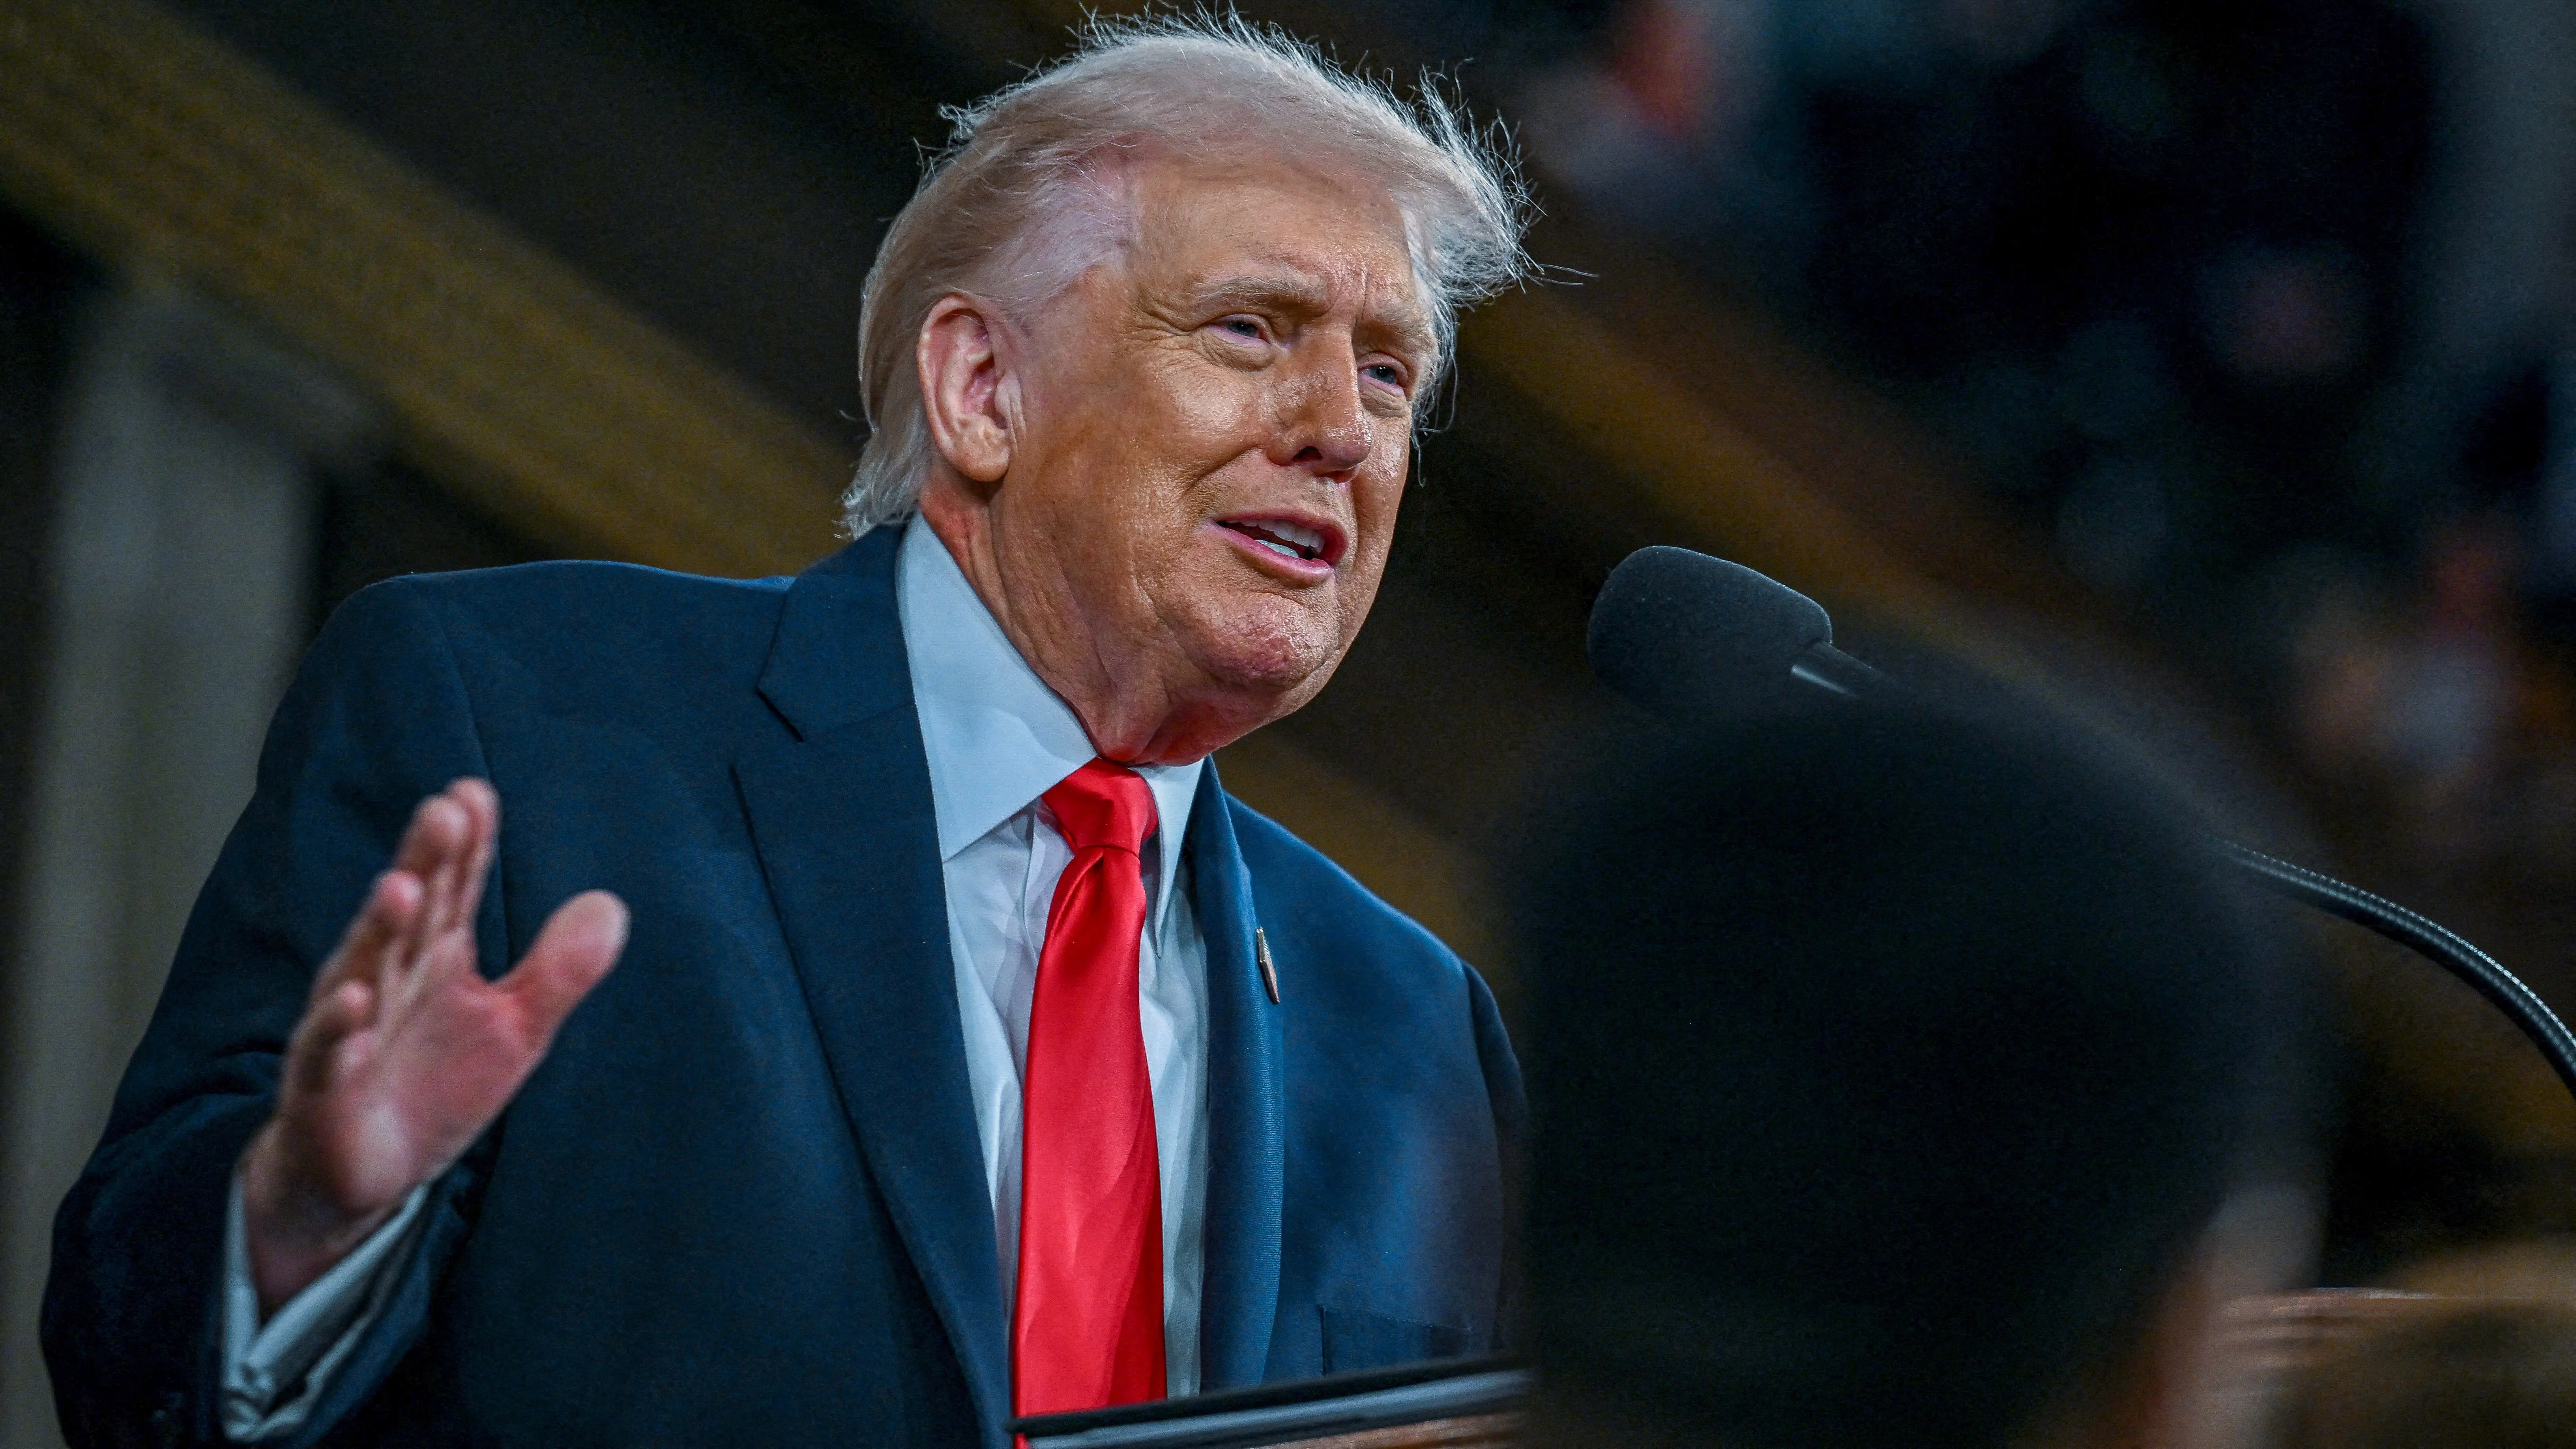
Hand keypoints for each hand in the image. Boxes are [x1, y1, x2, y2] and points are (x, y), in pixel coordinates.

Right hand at [238, 779, 626, 1313]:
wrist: (363, 1174)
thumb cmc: (434, 1087)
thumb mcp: (514, 1027)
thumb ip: (558, 969)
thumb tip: (611, 903)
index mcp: (433, 958)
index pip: (453, 890)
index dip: (465, 845)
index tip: (475, 793)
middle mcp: (386, 979)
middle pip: (409, 913)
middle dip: (424, 862)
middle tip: (443, 810)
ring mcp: (350, 1031)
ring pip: (362, 969)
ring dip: (380, 928)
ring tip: (401, 886)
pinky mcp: (324, 1089)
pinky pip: (328, 1053)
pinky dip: (338, 1027)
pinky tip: (353, 998)